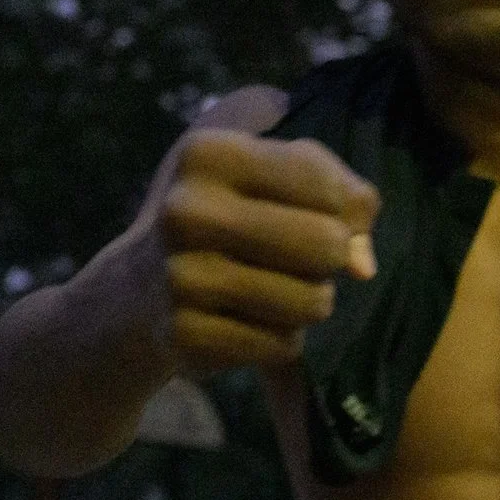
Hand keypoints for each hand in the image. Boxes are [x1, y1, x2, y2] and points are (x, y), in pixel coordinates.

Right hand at [146, 129, 379, 373]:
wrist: (137, 289)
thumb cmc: (222, 215)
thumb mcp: (266, 171)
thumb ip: (336, 189)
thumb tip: (362, 264)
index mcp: (207, 154)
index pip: (327, 183)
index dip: (340, 206)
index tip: (312, 211)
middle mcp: (186, 212)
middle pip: (328, 244)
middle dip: (329, 257)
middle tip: (295, 257)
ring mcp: (182, 278)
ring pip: (313, 302)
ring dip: (308, 301)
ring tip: (270, 288)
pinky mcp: (187, 337)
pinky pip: (284, 345)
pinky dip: (280, 339)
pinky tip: (246, 320)